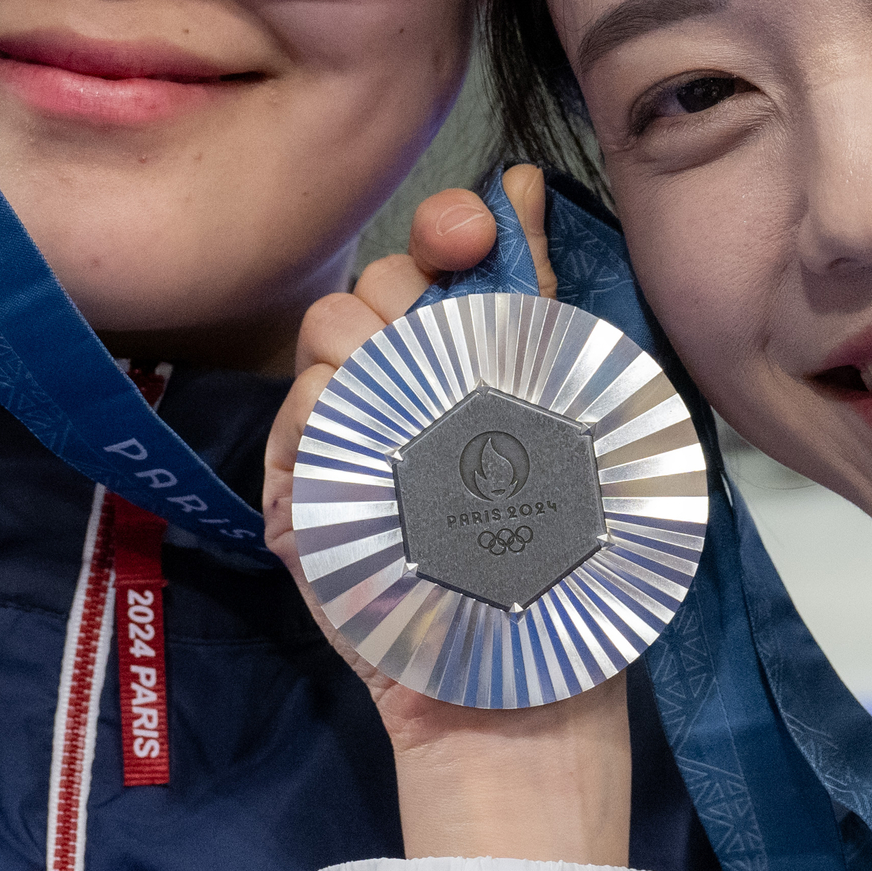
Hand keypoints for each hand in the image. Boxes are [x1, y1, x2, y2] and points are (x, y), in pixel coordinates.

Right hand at [263, 168, 636, 866]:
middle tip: (456, 372)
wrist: (525, 683)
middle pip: (374, 281)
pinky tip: (375, 481)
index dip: (448, 229)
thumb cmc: (568, 565)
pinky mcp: (304, 494)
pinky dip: (329, 433)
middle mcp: (407, 386)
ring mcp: (348, 439)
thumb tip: (518, 188)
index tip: (470, 238)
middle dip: (412, 303)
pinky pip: (296, 418)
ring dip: (375, 369)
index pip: (438, 255)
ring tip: (424, 441)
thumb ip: (540, 305)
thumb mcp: (575, 418)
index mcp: (478, 359)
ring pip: (326, 336)